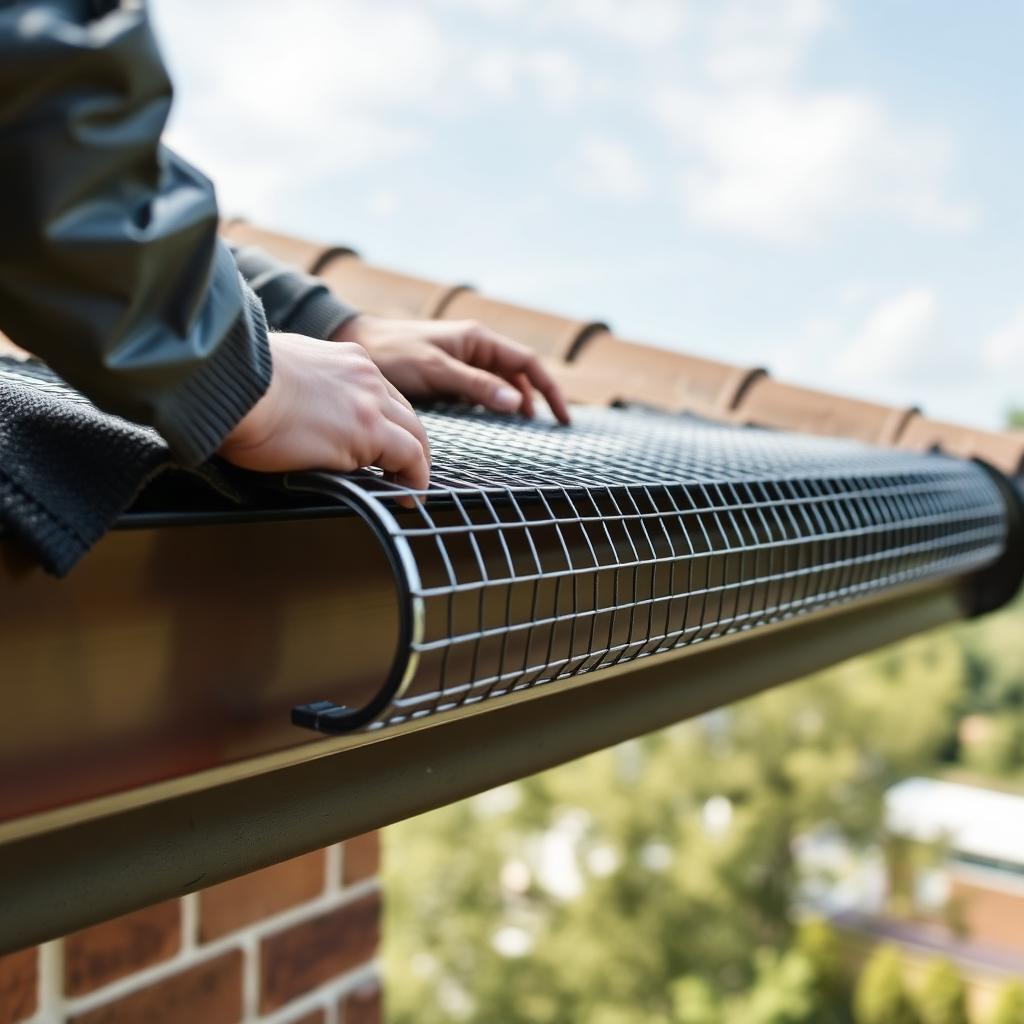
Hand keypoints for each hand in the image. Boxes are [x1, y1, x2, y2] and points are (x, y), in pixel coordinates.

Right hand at [218, 333, 430, 503]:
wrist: (230, 381)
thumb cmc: (235, 381)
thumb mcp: (280, 369)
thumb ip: (300, 384)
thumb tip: (291, 406)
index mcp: (345, 358)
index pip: (380, 392)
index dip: (387, 421)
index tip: (384, 441)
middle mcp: (365, 376)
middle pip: (405, 413)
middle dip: (409, 442)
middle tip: (403, 469)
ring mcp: (370, 403)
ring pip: (414, 435)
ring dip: (414, 463)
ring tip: (407, 487)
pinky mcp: (368, 432)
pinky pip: (410, 458)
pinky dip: (414, 479)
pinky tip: (407, 497)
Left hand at [334, 315, 570, 424]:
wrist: (354, 343)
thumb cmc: (392, 353)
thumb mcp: (436, 370)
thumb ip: (476, 386)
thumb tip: (516, 402)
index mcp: (477, 339)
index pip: (528, 363)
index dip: (549, 390)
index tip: (562, 418)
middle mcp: (474, 347)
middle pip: (519, 372)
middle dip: (537, 397)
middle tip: (550, 427)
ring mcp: (462, 360)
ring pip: (502, 381)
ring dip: (516, 400)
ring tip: (526, 426)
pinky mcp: (448, 374)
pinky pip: (482, 388)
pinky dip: (495, 403)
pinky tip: (495, 419)